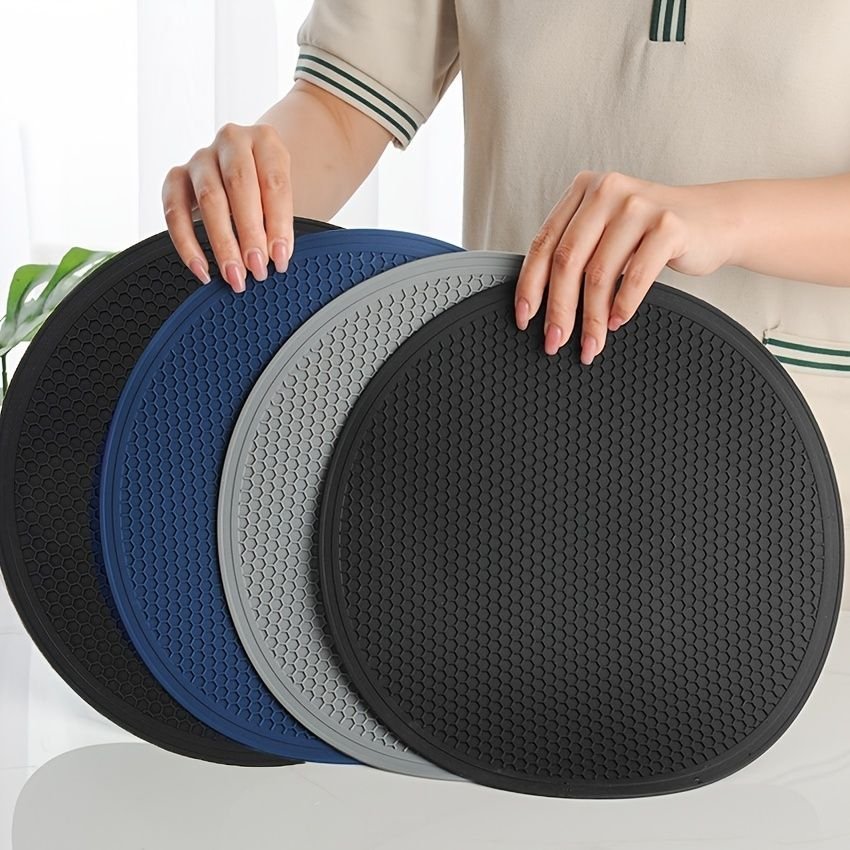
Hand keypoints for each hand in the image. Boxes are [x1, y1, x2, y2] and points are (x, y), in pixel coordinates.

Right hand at [162, 122, 293, 292]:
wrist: (248, 166)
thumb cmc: (269, 188)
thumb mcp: (283, 196)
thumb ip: (280, 222)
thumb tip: (275, 259)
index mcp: (265, 141)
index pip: (274, 183)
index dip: (279, 224)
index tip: (281, 257)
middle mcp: (231, 142)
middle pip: (239, 186)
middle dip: (249, 233)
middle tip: (257, 268)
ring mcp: (201, 157)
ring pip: (208, 198)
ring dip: (222, 243)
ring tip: (234, 274)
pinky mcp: (177, 176)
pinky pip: (175, 211)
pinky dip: (186, 244)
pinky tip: (201, 268)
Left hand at [514, 170, 737, 362]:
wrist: (716, 220)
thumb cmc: (653, 233)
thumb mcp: (607, 233)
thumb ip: (577, 252)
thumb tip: (542, 305)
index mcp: (583, 191)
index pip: (543, 243)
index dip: (529, 285)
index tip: (525, 318)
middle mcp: (607, 191)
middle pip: (567, 261)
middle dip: (558, 309)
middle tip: (555, 340)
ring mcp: (639, 205)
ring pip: (599, 273)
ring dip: (592, 317)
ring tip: (591, 342)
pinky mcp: (668, 224)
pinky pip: (635, 276)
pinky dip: (623, 306)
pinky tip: (618, 322)